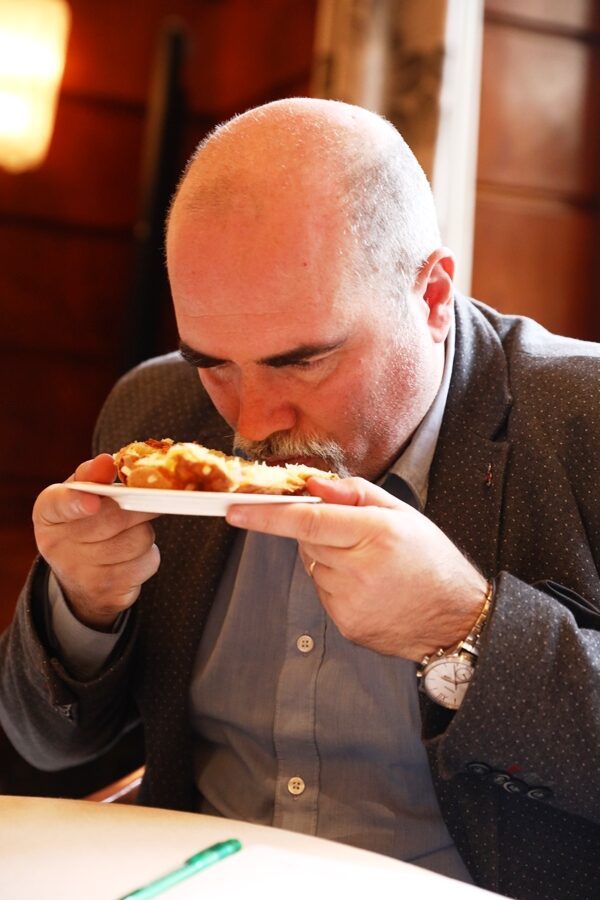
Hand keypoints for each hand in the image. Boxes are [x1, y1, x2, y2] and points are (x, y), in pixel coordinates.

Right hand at [33, 454, 159, 630]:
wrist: (79, 581)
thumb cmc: (83, 523)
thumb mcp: (79, 495)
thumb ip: (92, 476)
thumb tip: (106, 461)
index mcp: (48, 513)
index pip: (58, 504)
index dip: (77, 502)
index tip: (93, 501)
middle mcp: (58, 546)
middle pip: (115, 517)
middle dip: (138, 505)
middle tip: (143, 501)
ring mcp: (82, 574)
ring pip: (139, 539)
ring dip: (144, 531)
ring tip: (129, 532)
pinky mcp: (108, 592)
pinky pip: (148, 562)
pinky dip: (149, 555)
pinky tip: (132, 555)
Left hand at [226, 477, 487, 660]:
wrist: (456, 619)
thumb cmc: (431, 561)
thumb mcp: (403, 514)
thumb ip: (354, 494)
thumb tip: (312, 485)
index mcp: (375, 534)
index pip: (307, 520)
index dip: (266, 515)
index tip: (235, 510)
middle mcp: (359, 570)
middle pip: (307, 540)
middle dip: (320, 531)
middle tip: (355, 535)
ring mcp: (350, 602)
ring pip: (313, 567)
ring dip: (330, 559)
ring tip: (370, 565)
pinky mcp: (345, 624)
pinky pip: (323, 592)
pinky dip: (337, 584)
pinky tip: (368, 586)